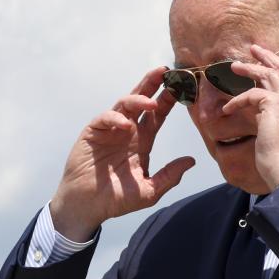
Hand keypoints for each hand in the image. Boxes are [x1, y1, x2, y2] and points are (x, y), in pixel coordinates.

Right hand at [50, 67, 195, 240]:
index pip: (157, 115)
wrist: (87, 206)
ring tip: (152, 100)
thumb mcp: (149, 191)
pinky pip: (105, 118)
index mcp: (141, 141)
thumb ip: (169, 176)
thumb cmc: (116, 200)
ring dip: (138, 97)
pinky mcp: (93, 133)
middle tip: (167, 72)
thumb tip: (191, 161)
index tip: (184, 88)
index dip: (169, 100)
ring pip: (124, 104)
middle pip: (142, 101)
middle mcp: (127, 131)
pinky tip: (126, 125)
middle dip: (153, 85)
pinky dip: (115, 118)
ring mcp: (109, 130)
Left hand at [223, 44, 278, 190]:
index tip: (270, 62)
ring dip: (250, 68)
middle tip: (254, 49)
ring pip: (268, 75)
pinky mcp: (276, 104)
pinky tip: (227, 109)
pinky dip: (238, 101)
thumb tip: (268, 117)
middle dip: (268, 57)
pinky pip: (251, 94)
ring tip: (235, 66)